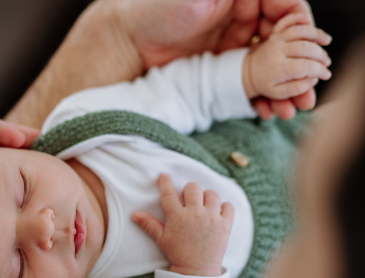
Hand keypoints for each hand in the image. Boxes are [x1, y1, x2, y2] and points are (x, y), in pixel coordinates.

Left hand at [115, 0, 316, 120]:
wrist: (122, 44)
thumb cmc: (154, 10)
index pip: (288, 9)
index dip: (303, 30)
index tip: (310, 52)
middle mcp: (241, 20)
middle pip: (284, 43)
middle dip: (299, 68)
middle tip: (307, 92)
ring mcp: (230, 47)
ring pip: (269, 67)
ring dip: (284, 88)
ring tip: (291, 109)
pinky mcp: (217, 71)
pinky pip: (247, 84)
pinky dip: (260, 98)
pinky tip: (267, 112)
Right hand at [132, 174, 233, 276]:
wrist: (196, 270)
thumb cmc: (177, 254)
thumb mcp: (161, 239)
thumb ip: (149, 224)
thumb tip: (134, 214)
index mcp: (177, 217)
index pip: (169, 193)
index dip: (165, 182)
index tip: (164, 175)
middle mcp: (195, 214)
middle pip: (193, 188)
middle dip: (190, 190)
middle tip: (189, 198)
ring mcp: (211, 218)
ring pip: (212, 194)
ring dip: (207, 196)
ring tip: (204, 204)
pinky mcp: (225, 225)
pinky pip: (228, 206)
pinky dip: (224, 207)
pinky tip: (218, 211)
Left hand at [242, 14, 331, 113]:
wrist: (248, 73)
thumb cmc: (265, 84)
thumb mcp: (279, 93)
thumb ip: (297, 88)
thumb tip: (313, 79)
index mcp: (278, 69)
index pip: (305, 66)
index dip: (319, 70)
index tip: (327, 74)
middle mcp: (278, 52)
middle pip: (306, 48)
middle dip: (321, 55)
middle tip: (326, 62)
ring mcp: (277, 41)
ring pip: (300, 32)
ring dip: (316, 35)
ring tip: (327, 41)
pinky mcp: (276, 34)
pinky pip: (288, 22)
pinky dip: (299, 19)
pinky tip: (310, 23)